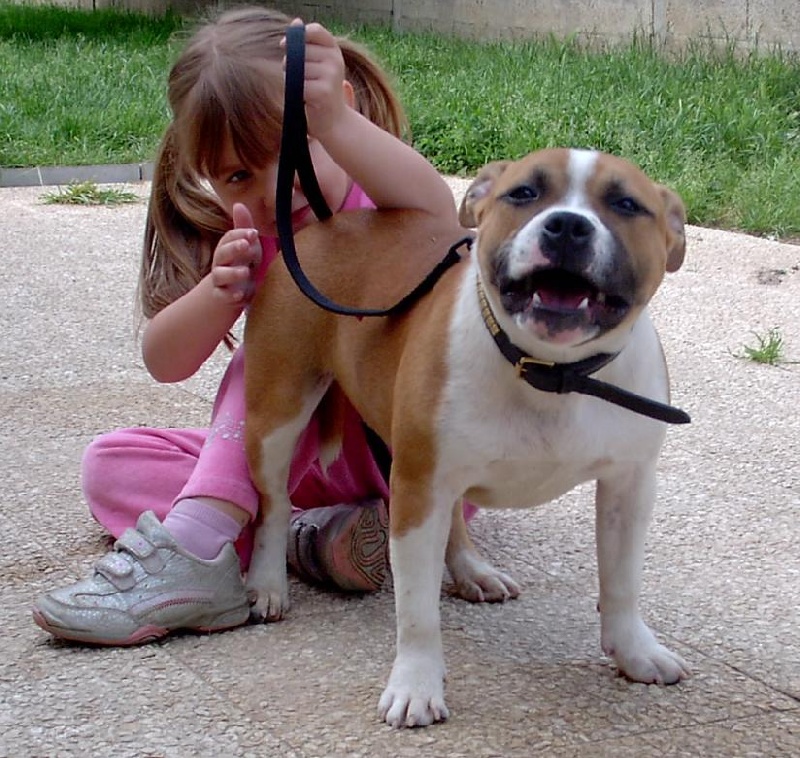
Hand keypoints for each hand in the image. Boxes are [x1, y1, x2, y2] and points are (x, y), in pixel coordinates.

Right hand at [210, 203, 261, 305]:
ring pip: (220, 275)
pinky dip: (231, 296)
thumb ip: (244, 228)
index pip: (229, 238)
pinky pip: (223, 296)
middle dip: (233, 248)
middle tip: (246, 245)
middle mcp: (220, 263)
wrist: (229, 291)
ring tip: (246, 272)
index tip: (254, 233)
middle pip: (222, 253)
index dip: (239, 234)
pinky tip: (240, 295)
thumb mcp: (247, 246)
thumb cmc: (242, 264)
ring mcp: (220, 280)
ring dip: (232, 273)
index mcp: (227, 248)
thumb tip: (238, 203)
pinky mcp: (222, 297)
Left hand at [287, 19, 347, 139]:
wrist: (334, 121)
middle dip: (291, 63)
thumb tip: (295, 23)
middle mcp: (335, 60)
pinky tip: (305, 99)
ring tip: (305, 90)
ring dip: (292, 80)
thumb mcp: (318, 64)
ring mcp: (331, 75)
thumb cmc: (321, 90)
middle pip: (300, 51)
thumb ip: (306, 44)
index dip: (296, 37)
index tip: (284, 46)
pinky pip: (298, 85)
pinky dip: (295, 92)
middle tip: (302, 79)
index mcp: (334, 50)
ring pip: (296, 69)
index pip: (314, 31)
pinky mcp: (323, 91)